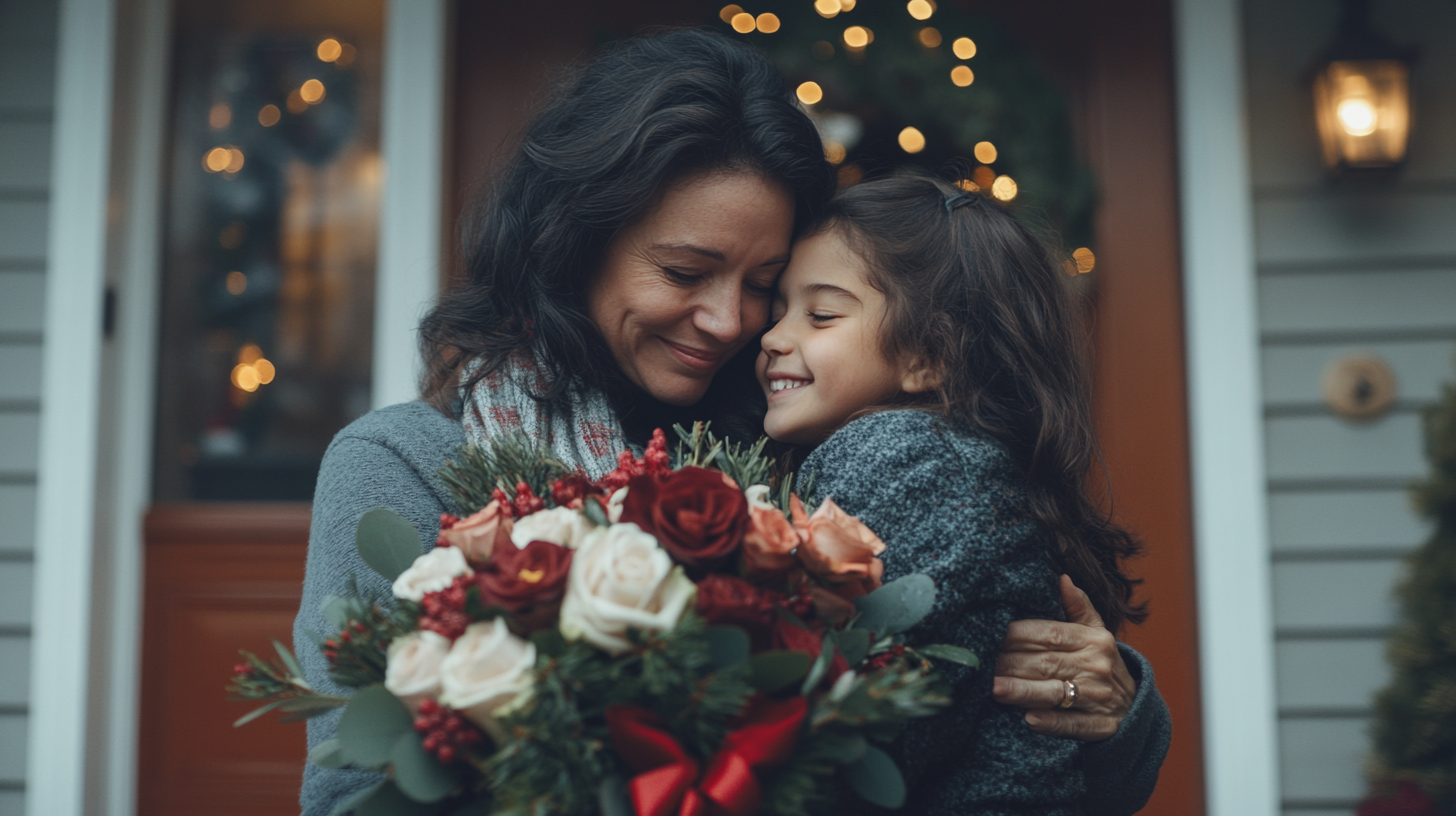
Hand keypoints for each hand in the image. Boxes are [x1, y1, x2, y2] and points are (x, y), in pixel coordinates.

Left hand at [991, 575, 1136, 741]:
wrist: (1137, 708)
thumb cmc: (1103, 664)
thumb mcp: (1098, 632)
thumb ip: (1079, 606)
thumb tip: (1062, 578)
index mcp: (1092, 640)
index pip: (1051, 633)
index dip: (1018, 633)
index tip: (990, 633)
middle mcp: (1096, 666)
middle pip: (1046, 663)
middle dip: (1010, 664)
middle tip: (980, 666)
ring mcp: (1099, 698)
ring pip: (1055, 692)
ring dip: (1023, 691)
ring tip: (994, 689)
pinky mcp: (1101, 727)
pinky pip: (1073, 724)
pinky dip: (1052, 722)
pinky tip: (1030, 719)